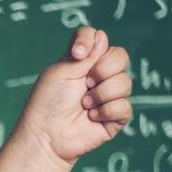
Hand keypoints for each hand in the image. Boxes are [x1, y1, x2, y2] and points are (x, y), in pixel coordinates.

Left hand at [16, 26, 131, 165]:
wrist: (46, 135)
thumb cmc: (48, 102)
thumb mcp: (62, 70)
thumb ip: (86, 52)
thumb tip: (103, 36)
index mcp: (85, 61)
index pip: (100, 38)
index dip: (91, 42)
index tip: (78, 54)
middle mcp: (100, 75)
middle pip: (120, 56)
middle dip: (101, 71)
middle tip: (84, 84)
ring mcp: (110, 95)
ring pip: (125, 82)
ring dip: (100, 94)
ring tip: (84, 105)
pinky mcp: (116, 117)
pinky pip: (125, 106)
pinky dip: (105, 112)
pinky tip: (92, 118)